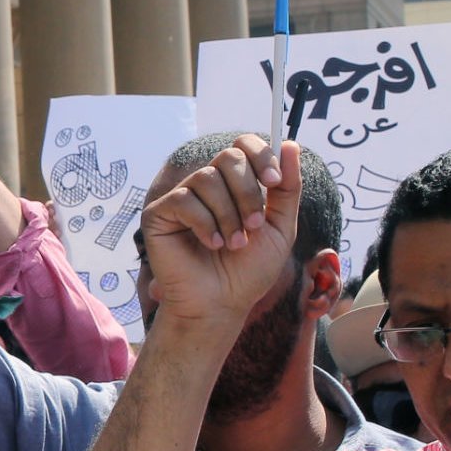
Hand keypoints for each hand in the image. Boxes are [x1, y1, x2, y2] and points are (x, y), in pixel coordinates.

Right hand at [139, 137, 300, 334]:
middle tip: (254, 225)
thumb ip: (288, 189)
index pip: (243, 147)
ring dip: (228, 214)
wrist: (221, 305)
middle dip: (248, 192)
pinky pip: (184, 200)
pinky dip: (204, 223)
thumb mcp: (280, 228)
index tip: (274, 182)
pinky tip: (211, 244)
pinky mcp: (158, 214)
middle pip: (227, 158)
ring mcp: (181, 198)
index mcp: (233, 185)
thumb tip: (292, 145)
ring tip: (233, 244)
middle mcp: (206, 186)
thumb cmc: (248, 272)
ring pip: (207, 178)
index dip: (261, 156)